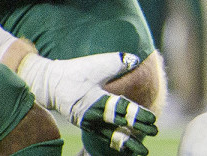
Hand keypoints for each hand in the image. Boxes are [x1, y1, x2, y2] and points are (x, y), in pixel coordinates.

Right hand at [17, 51, 156, 153]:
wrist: (51, 83)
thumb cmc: (77, 71)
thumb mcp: (98, 64)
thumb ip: (119, 63)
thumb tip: (136, 60)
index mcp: (96, 100)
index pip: (121, 109)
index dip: (137, 115)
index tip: (153, 120)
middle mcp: (92, 116)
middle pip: (118, 127)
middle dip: (136, 131)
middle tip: (155, 132)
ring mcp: (89, 123)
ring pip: (110, 137)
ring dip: (127, 143)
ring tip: (143, 151)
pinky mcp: (87, 126)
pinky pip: (104, 136)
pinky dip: (116, 142)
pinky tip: (128, 148)